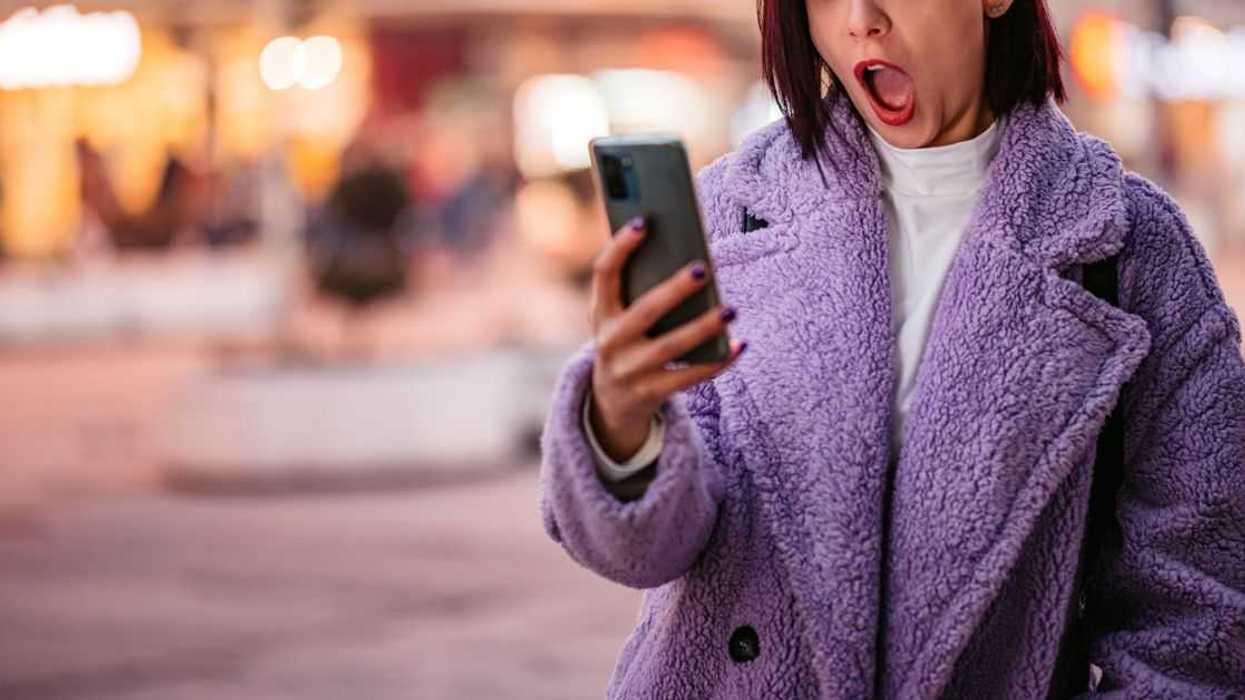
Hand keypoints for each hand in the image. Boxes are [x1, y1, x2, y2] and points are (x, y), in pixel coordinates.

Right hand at [587, 215, 745, 461]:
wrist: (610, 404)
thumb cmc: (626, 343)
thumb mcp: (619, 319)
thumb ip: (639, 290)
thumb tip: (687, 257)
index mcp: (600, 313)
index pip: (603, 273)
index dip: (620, 247)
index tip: (644, 221)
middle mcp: (610, 342)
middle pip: (645, 311)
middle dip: (674, 289)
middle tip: (703, 268)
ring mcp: (628, 371)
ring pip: (671, 347)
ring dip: (703, 327)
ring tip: (731, 309)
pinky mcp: (650, 393)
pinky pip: (689, 376)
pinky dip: (717, 361)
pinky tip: (739, 344)